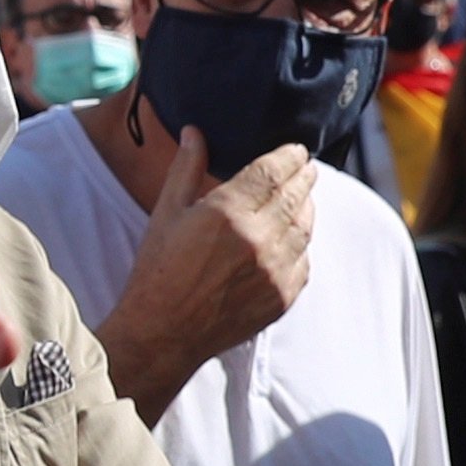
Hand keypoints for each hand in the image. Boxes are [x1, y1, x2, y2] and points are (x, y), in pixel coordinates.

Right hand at [98, 123, 313, 418]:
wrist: (164, 332)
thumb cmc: (158, 270)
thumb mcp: (166, 213)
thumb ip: (187, 169)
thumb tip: (195, 132)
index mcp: (227, 213)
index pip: (273, 172)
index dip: (289, 156)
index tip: (297, 150)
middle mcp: (258, 240)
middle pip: (296, 196)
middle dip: (304, 177)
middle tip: (306, 167)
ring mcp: (274, 271)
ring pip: (305, 228)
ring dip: (306, 207)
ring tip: (302, 197)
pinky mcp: (282, 297)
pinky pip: (304, 261)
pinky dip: (301, 244)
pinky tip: (293, 237)